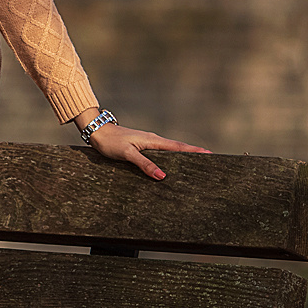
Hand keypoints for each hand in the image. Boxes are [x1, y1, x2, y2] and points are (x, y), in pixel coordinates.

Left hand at [78, 109, 209, 180]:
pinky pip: (159, 153)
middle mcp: (153, 140)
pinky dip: (168, 157)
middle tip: (209, 160)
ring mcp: (147, 143)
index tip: (210, 153)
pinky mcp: (140, 146)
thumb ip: (144, 164)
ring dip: (181, 156)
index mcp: (153, 141)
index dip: (194, 151)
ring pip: (168, 150)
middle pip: (177, 148)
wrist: (96, 131)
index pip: (178, 147)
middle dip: (193, 154)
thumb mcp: (127, 154)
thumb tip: (162, 176)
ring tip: (194, 164)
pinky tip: (169, 165)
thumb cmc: (111, 142)